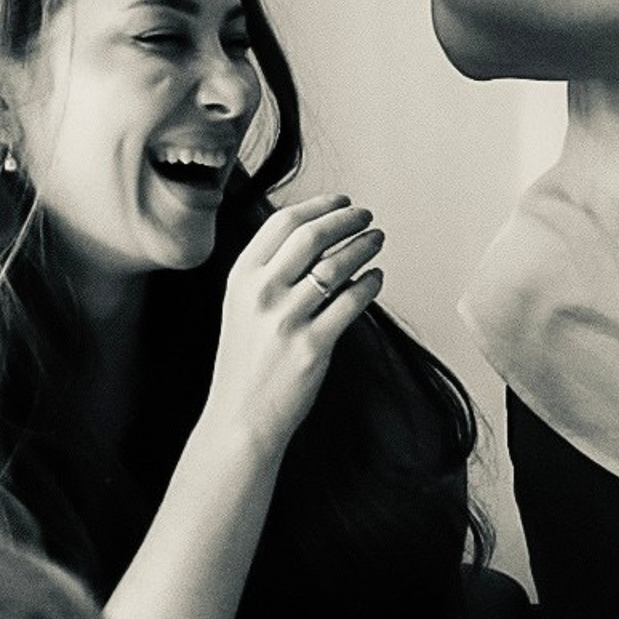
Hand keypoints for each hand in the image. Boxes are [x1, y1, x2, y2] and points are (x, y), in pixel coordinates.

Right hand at [203, 193, 383, 460]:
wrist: (240, 417)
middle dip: (347, 219)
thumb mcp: (243, 305)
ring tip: (377, 240)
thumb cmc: (249, 359)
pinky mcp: (312, 346)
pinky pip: (352, 302)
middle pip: (312, 235)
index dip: (320, 206)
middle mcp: (261, 293)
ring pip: (337, 265)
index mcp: (241, 278)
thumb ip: (271, 270)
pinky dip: (370, 284)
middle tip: (367, 216)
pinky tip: (375, 278)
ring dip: (364, 246)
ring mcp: (286, 319)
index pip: (283, 223)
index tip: (343, 201)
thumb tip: (319, 230)